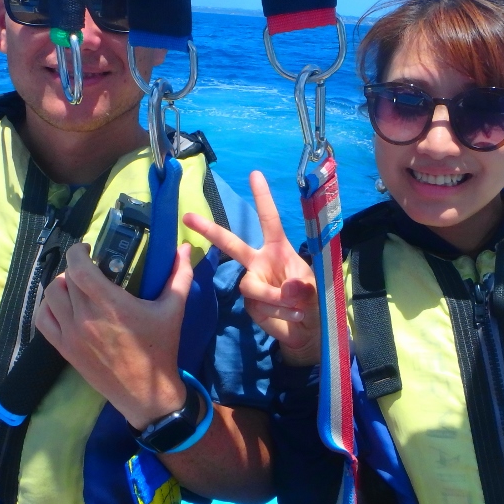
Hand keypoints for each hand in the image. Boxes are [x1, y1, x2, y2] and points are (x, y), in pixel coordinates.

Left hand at [35, 242, 193, 430]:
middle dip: (76, 267)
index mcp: (111, 305)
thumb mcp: (174, 309)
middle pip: (65, 278)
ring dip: (61, 284)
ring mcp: (71, 334)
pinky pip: (43, 320)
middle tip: (90, 267)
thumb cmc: (161, 349)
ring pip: (51, 296)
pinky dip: (48, 306)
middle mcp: (86, 317)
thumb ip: (180, 275)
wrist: (147, 392)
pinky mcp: (65, 348)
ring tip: (76, 285)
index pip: (79, 268)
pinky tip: (62, 304)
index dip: (77, 251)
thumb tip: (185, 247)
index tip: (88, 249)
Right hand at [183, 171, 319, 365]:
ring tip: (298, 308)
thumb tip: (289, 289)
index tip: (254, 174)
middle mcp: (260, 262)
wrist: (308, 330)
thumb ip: (302, 288)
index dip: (262, 198)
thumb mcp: (315, 289)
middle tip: (188, 217)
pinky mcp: (250, 303)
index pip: (269, 220)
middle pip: (232, 244)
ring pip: (253, 286)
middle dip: (210, 230)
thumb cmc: (312, 300)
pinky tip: (290, 316)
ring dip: (277, 298)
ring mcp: (253, 282)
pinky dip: (277, 312)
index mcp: (278, 249)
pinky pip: (259, 305)